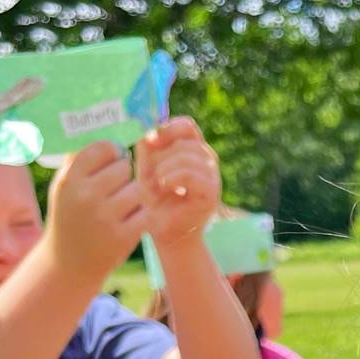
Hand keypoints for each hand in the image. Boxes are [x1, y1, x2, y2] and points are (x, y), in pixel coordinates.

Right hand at [45, 140, 147, 286]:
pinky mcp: (123, 237)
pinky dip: (142, 215)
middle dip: (123, 175)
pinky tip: (130, 219)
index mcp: (70, 180)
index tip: (110, 161)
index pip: (102, 147)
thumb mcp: (64, 186)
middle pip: (123, 167)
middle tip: (115, 188)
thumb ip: (78, 158)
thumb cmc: (70, 216)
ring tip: (123, 205)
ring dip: (135, 195)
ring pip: (138, 188)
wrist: (69, 263)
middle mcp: (86, 197)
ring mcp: (105, 218)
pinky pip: (145, 212)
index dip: (111, 153)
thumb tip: (98, 124)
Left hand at [136, 117, 221, 248]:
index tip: (149, 142)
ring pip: (187, 155)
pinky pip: (191, 174)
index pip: (187, 126)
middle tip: (150, 175)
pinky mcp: (211, 193)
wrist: (165, 232)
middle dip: (161, 155)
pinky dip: (173, 178)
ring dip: (164, 168)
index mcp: (194, 151)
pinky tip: (164, 186)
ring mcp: (212, 177)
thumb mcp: (147, 167)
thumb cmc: (156, 201)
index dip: (168, 129)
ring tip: (156, 185)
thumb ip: (148, 147)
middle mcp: (207, 161)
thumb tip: (149, 129)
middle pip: (185, 141)